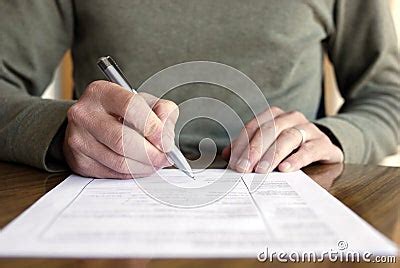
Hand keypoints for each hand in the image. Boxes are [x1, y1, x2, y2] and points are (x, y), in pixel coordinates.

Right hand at [63, 80, 178, 178]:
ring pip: (119, 161)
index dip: (153, 127)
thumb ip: (162, 111)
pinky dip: (134, 173)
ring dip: (145, 166)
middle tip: (165, 157)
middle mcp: (85, 114)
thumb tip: (166, 136)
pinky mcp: (80, 162)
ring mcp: (78, 139)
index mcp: (102, 92)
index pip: (130, 107)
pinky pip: (113, 174)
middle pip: (122, 140)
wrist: (91, 122)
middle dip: (151, 153)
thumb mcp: (144, 102)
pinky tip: (141, 166)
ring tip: (156, 162)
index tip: (166, 141)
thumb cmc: (121, 111)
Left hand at [222, 107, 342, 172]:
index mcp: (275, 115)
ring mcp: (309, 129)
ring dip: (272, 155)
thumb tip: (227, 155)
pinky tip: (285, 168)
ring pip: (288, 138)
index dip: (243, 144)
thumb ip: (248, 147)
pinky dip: (295, 159)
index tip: (234, 162)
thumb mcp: (269, 144)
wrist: (323, 147)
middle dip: (255, 149)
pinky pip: (309, 150)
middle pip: (270, 130)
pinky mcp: (323, 144)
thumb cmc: (291, 145)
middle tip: (244, 167)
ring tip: (262, 170)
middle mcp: (292, 118)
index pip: (254, 126)